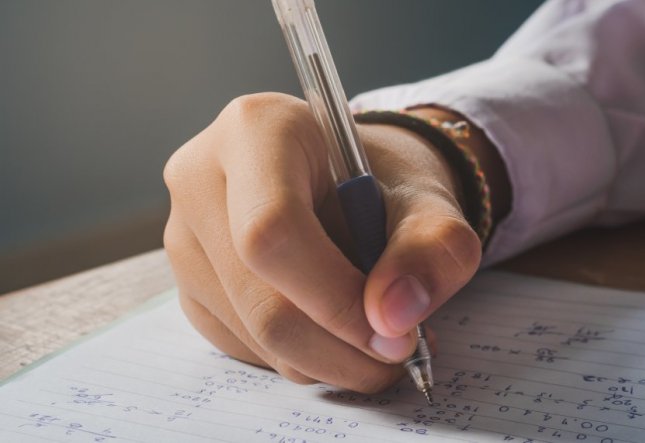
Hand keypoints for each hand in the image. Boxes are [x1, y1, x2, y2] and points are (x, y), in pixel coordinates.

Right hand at [163, 92, 480, 391]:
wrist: (359, 182)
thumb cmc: (387, 182)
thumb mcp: (431, 201)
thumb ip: (433, 248)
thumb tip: (393, 317)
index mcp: (257, 130)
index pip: (272, 229)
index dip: (335, 298)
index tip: (394, 334)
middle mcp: (201, 178)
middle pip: (257, 296)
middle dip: (338, 345)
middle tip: (398, 354)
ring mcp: (184, 236)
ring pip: (252, 334)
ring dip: (327, 358)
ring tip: (379, 335)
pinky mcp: (189, 286)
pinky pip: (244, 348)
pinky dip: (303, 358)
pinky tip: (338, 331)